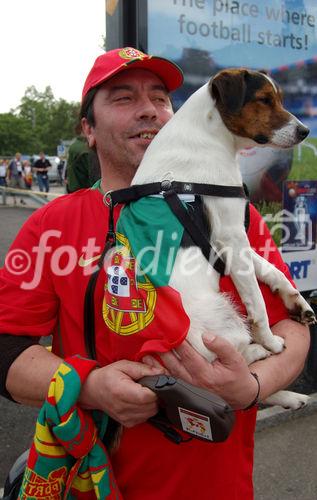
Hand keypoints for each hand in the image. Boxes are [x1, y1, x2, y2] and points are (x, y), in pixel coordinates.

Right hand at [80, 360, 165, 426]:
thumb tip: (161, 373)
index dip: (155, 389)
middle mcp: (123, 408)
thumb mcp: (124, 365)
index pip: (148, 396)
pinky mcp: (128, 423)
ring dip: (152, 403)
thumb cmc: (108, 376)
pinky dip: (147, 409)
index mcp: (121, 392)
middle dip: (155, 395)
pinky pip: (146, 417)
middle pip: (152, 406)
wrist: (93, 391)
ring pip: (151, 413)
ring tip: (143, 392)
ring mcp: (125, 418)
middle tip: (148, 386)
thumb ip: (143, 369)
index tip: (154, 382)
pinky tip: (139, 400)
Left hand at [143, 335, 257, 409]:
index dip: (177, 341)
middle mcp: (194, 383)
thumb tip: (205, 335)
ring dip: (157, 362)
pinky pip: (170, 381)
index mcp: (205, 374)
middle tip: (152, 337)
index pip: (187, 354)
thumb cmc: (237, 375)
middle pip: (174, 364)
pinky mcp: (186, 392)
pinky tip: (150, 365)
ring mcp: (188, 389)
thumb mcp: (235, 359)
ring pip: (169, 373)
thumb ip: (221, 346)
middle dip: (162, 350)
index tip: (169, 329)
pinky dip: (159, 373)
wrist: (240, 397)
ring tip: (146, 350)